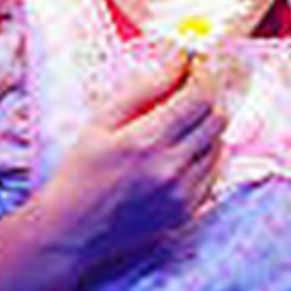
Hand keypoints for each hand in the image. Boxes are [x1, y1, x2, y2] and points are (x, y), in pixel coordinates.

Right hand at [31, 54, 225, 281]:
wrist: (72, 231)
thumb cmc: (79, 172)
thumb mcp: (100, 122)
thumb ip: (142, 89)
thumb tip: (177, 59)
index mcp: (146, 140)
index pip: (199, 97)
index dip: (203, 75)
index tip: (195, 65)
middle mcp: (170, 167)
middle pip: (216, 118)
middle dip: (208, 96)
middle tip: (190, 90)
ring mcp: (182, 192)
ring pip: (219, 143)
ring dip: (207, 125)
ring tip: (182, 121)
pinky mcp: (187, 210)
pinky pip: (214, 172)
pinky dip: (206, 153)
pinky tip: (183, 149)